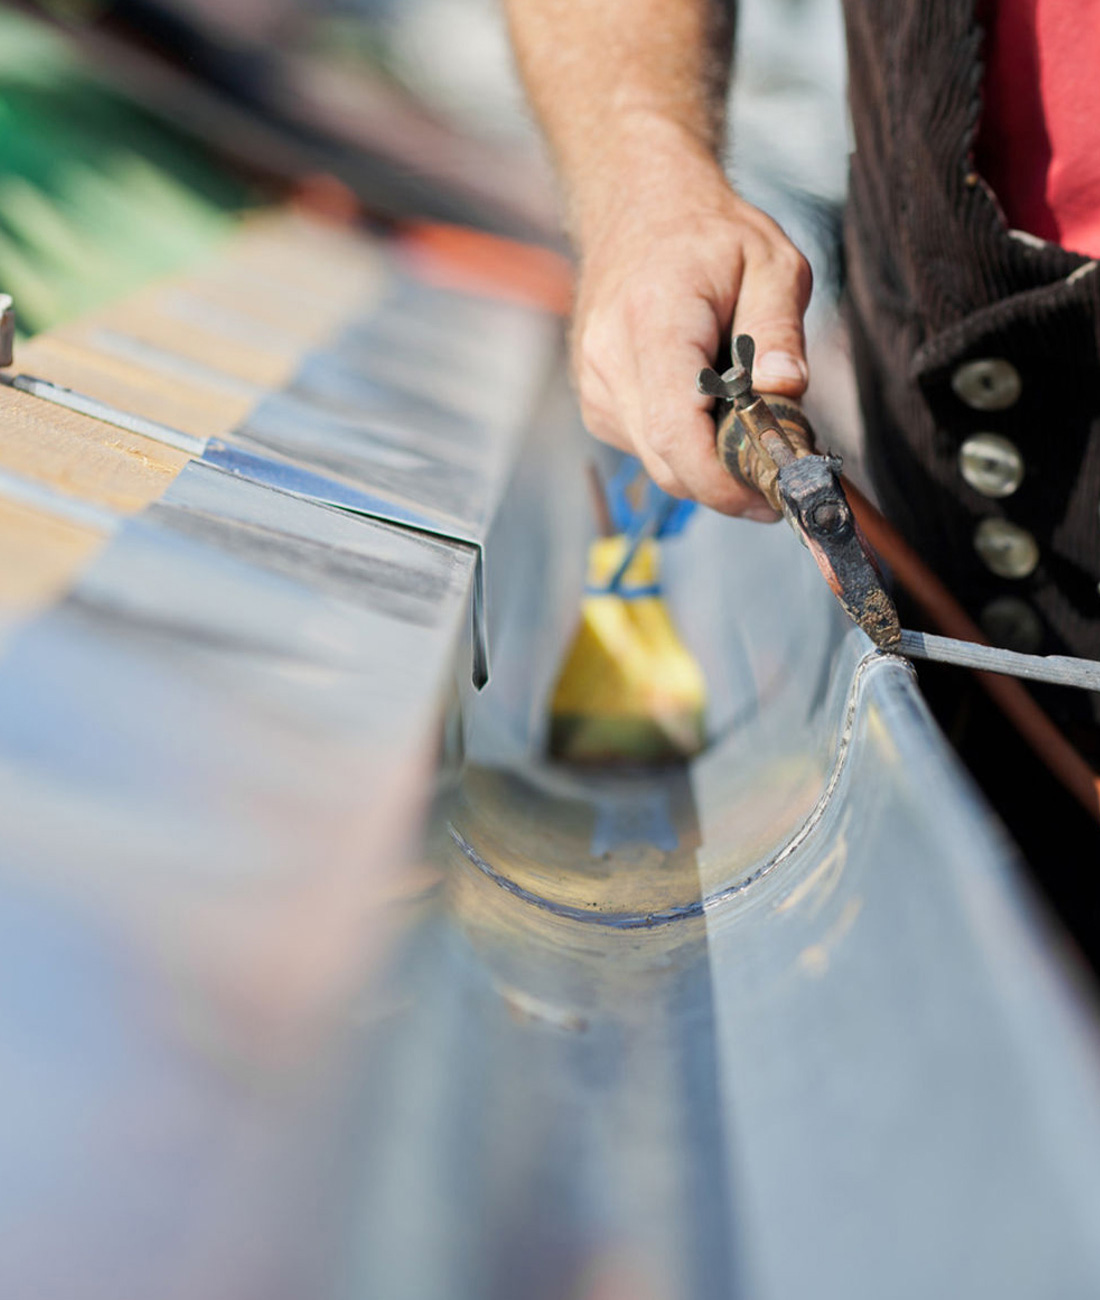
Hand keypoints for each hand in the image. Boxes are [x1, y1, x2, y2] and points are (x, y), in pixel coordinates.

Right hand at [570, 149, 811, 517]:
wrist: (637, 208)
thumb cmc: (708, 234)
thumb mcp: (772, 262)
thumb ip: (780, 330)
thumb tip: (786, 392)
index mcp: (652, 320)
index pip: (675, 431)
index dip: (721, 481)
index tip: (767, 495)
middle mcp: (608, 360)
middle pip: (667, 462)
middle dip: (726, 481)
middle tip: (778, 467)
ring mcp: (595, 386)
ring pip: (659, 464)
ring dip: (708, 462)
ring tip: (744, 415)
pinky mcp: (597, 403)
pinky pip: (648, 449)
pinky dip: (686, 445)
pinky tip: (707, 404)